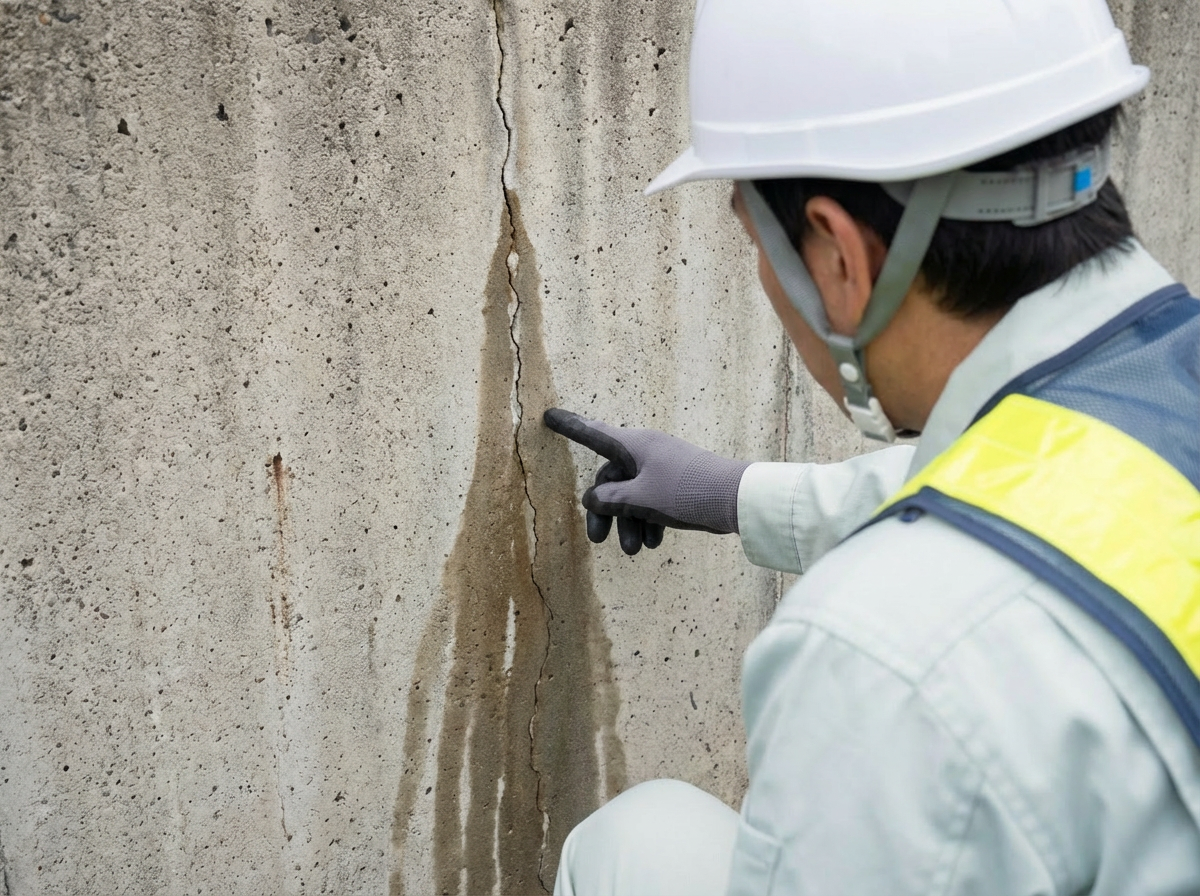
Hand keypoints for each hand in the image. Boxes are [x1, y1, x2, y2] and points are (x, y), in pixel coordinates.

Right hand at [543, 408, 750, 554]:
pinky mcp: (677, 484)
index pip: (592, 433)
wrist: (737, 499)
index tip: (548, 415)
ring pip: (633, 494)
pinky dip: (649, 520)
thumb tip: (593, 498)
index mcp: (634, 445)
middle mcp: (646, 451)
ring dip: (630, 523)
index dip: (570, 426)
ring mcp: (663, 468)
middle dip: (605, 511)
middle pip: (612, 478)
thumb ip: (611, 499)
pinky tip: (655, 542)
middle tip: (598, 540)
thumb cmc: (686, 491)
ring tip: (637, 550)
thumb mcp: (640, 498)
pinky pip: (652, 500)